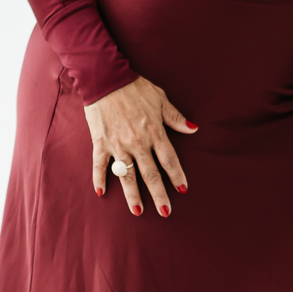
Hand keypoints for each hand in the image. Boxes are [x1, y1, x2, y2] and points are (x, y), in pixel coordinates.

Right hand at [85, 75, 196, 217]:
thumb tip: (194, 129)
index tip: (183, 190)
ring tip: (138, 212)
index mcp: (154, 132)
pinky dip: (99, 179)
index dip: (177, 176)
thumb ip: (175, 117)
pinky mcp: (100, 143)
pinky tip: (101, 193)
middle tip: (165, 212)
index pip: (169, 160)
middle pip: (150, 174)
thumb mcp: (160, 99)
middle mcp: (137, 143)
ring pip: (126, 176)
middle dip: (159, 194)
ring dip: (133, 195)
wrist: (106, 78)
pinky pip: (100, 165)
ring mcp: (118, 145)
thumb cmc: (135, 87)